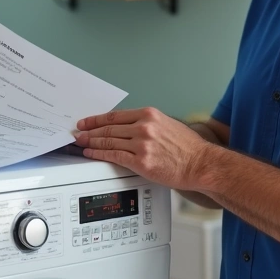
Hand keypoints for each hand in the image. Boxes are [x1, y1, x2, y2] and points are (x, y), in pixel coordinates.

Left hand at [75, 107, 214, 190]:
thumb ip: (148, 124)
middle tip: (78, 133)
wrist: (201, 163)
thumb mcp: (167, 125)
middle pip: (108, 128)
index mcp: (149, 115)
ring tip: (81, 143)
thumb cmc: (189, 148)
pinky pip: (114, 156)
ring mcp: (142, 145)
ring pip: (108, 142)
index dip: (96, 119)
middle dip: (89, 131)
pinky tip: (91, 154)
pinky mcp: (141, 162)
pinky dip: (99, 155)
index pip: (115, 116)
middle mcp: (144, 127)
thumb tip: (129, 128)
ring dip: (91, 143)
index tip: (86, 121)